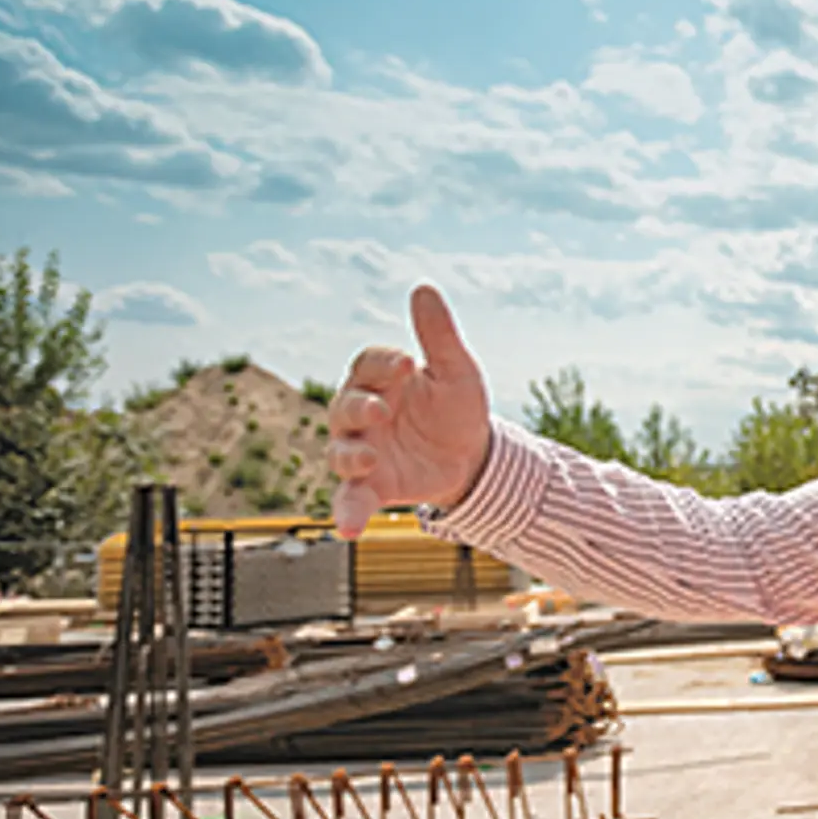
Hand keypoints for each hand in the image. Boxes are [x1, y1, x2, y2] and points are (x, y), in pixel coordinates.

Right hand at [328, 284, 493, 538]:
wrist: (477, 457)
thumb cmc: (459, 408)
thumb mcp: (457, 372)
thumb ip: (439, 335)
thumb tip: (424, 289)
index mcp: (382, 380)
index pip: (368, 363)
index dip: (383, 363)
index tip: (408, 363)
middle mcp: (364, 414)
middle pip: (345, 406)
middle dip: (359, 407)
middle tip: (382, 410)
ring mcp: (363, 451)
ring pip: (340, 452)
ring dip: (349, 456)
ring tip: (367, 460)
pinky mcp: (372, 487)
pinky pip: (349, 500)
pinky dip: (345, 514)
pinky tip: (347, 530)